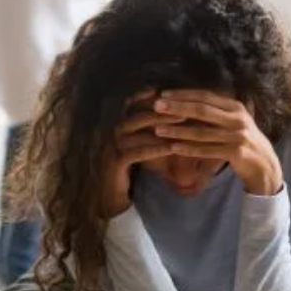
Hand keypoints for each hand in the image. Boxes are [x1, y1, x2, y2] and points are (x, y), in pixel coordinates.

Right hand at [102, 92, 183, 217]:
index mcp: (113, 128)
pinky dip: (156, 148)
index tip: (160, 90)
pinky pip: (137, 152)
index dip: (141, 97)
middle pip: (136, 116)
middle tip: (181, 108)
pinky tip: (173, 147)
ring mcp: (110, 148)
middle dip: (160, 110)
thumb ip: (143, 134)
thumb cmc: (125, 173)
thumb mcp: (135, 150)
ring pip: (136, 131)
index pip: (127, 106)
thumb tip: (164, 119)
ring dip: (161, 126)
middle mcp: (109, 134)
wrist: (108, 200)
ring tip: (182, 123)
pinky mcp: (114, 164)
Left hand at [153, 90, 282, 195]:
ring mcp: (238, 136)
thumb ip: (215, 111)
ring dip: (178, 131)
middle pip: (202, 111)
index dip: (184, 94)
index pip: (206, 96)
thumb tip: (185, 100)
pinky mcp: (236, 153)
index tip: (163, 94)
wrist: (264, 165)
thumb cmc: (243, 140)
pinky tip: (173, 148)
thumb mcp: (234, 121)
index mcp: (235, 106)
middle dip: (178, 108)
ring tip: (158, 129)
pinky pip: (207, 150)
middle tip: (156, 106)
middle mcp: (238, 119)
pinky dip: (189, 149)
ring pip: (202, 132)